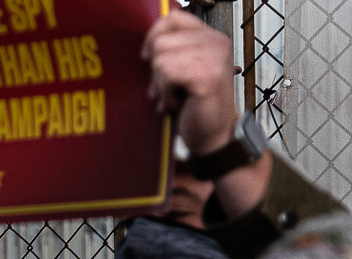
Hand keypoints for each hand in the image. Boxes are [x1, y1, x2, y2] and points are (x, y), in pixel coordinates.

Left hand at [143, 11, 238, 156]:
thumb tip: (149, 41)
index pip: (173, 17)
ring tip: (174, 96)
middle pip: (161, 41)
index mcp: (210, 38)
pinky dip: (166, 93)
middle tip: (166, 88)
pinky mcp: (207, 75)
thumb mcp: (183, 71)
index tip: (148, 58)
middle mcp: (216, 42)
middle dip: (155, 69)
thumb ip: (172, 51)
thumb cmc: (195, 106)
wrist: (213, 134)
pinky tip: (178, 102)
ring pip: (161, 58)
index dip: (154, 36)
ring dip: (161, 84)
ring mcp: (214, 57)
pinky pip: (167, 74)